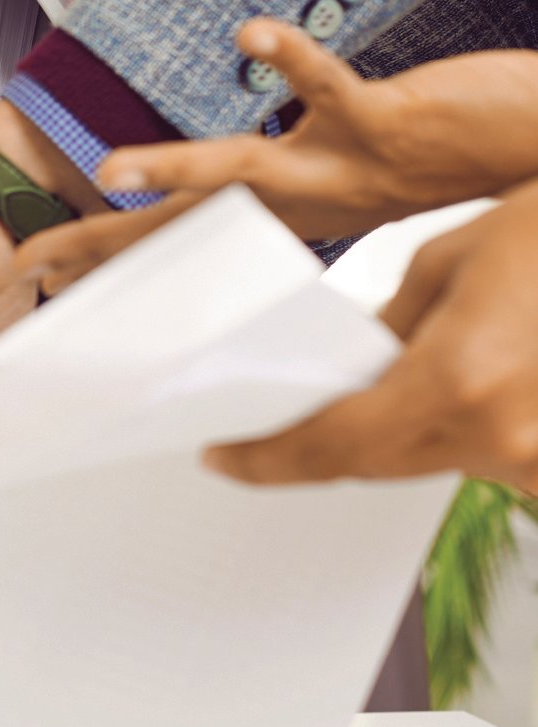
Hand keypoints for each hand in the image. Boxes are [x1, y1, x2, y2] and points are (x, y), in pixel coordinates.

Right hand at [14, 21, 537, 291]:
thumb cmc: (467, 149)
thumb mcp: (365, 177)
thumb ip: (303, 173)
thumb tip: (247, 170)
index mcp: (297, 212)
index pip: (182, 235)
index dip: (107, 251)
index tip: (40, 267)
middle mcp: (310, 200)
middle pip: (186, 223)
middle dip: (104, 241)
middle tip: (34, 258)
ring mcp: (345, 164)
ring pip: (243, 171)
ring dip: (176, 172)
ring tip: (114, 168)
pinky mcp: (389, 119)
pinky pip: (329, 87)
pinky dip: (288, 59)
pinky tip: (249, 37)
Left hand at [206, 179, 537, 491]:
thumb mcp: (446, 263)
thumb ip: (389, 331)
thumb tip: (352, 369)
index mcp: (454, 382)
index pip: (330, 446)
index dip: (267, 459)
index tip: (224, 459)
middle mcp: (502, 435)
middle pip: (376, 463)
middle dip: (322, 443)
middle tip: (276, 423)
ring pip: (436, 461)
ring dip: (402, 432)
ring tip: (388, 383)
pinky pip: (496, 455)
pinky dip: (468, 428)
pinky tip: (469, 388)